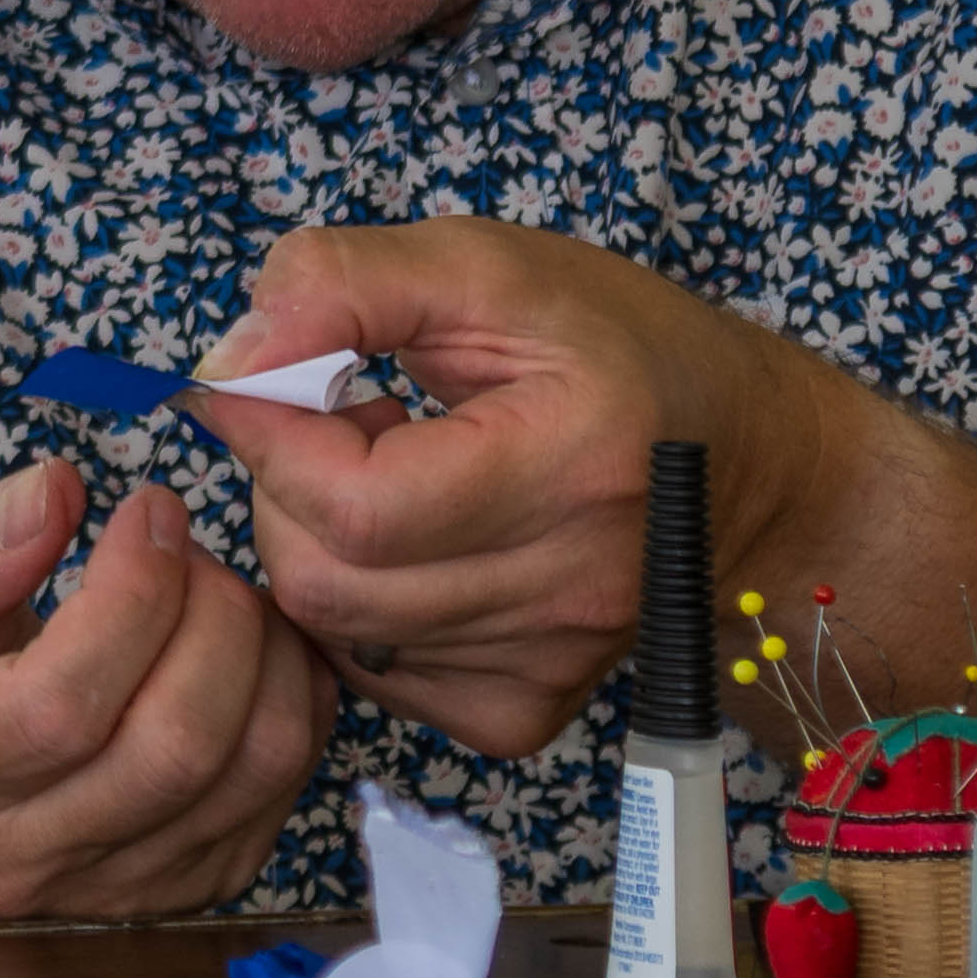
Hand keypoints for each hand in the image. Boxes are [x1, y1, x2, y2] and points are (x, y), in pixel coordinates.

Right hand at [0, 461, 338, 925]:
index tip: (146, 510)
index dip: (131, 593)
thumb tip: (57, 494)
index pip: (59, 704)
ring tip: (217, 588)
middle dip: (212, 612)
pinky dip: (291, 692)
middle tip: (186, 543)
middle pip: (174, 743)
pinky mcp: (190, 884)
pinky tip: (242, 644)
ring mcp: (115, 885)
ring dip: (264, 648)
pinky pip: (283, 783)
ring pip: (251, 766)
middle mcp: (20, 858)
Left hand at [189, 218, 849, 757]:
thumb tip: (232, 358)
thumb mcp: (486, 266)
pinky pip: (374, 673)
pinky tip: (409, 545)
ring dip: (317, 540)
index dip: (273, 435)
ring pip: (336, 630)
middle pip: (326, 581)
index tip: (267, 376)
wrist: (744, 462)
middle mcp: (573, 586)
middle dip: (284, 486)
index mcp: (576, 462)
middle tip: (339, 420)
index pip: (357, 503)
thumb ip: (346, 285)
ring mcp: (551, 664)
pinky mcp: (524, 711)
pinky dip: (354, 607)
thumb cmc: (612, 347)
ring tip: (387, 472)